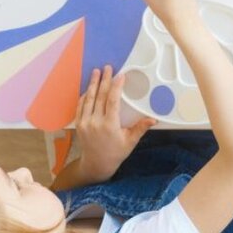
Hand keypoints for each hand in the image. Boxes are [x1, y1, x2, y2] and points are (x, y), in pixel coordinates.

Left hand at [75, 66, 156, 183]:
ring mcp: (85, 123)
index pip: (112, 101)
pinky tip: (89, 87)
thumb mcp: (130, 141)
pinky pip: (80, 106)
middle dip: (104, 80)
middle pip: (100, 96)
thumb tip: (154, 119)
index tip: (120, 76)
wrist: (96, 164)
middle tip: (107, 68)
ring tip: (96, 72)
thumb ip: (140, 128)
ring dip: (93, 84)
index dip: (116, 87)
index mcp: (109, 125)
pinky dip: (85, 95)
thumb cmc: (116, 152)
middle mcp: (95, 122)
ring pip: (89, 99)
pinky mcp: (79, 124)